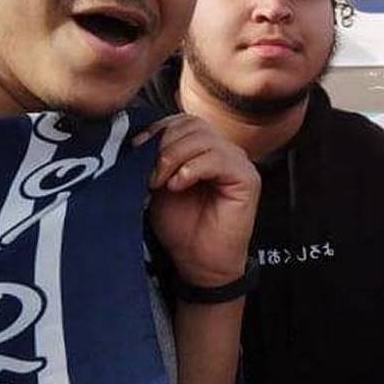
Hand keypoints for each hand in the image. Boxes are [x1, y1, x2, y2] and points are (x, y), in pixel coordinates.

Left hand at [135, 115, 260, 288]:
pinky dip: (192, 169)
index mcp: (204, 149)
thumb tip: (137, 140)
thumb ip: (155, 160)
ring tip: (159, 183)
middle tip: (148, 174)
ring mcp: (238, 162)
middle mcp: (224, 150)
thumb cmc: (181, 227)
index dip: (157, 130)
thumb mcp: (158, 185)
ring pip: (203, 138)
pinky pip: (218, 159)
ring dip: (173, 158)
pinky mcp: (247, 178)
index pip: (182, 121)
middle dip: (163, 146)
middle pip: (192, 125)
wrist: (199, 263)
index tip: (135, 149)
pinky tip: (178, 186)